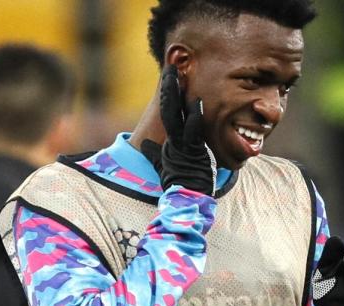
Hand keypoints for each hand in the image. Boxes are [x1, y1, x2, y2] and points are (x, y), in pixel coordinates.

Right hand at [158, 64, 216, 194]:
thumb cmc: (179, 185)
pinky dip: (194, 118)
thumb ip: (156, 155)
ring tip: (179, 76)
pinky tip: (196, 103)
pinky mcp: (193, 153)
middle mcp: (175, 141)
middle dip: (170, 86)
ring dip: (179, 95)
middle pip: (170, 108)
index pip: (169, 112)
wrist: (185, 201)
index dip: (169, 93)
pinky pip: (193, 132)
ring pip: (179, 116)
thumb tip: (147, 145)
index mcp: (171, 141)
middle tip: (171, 66)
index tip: (171, 75)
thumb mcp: (167, 167)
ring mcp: (183, 146)